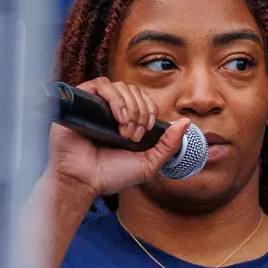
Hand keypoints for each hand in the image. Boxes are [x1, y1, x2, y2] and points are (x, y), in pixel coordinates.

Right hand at [50, 77, 191, 199]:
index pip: (144, 100)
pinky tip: (118, 118)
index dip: (150, 111)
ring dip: (130, 107)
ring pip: (121, 86)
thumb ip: (168, 146)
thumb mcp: (148, 164)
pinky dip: (115, 99)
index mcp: (126, 121)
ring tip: (124, 131)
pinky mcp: (81, 101)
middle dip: (141, 112)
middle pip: (135, 91)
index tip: (146, 132)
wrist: (82, 181)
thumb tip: (187, 123)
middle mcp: (111, 110)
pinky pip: (102, 85)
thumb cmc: (110, 176)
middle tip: (135, 135)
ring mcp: (96, 105)